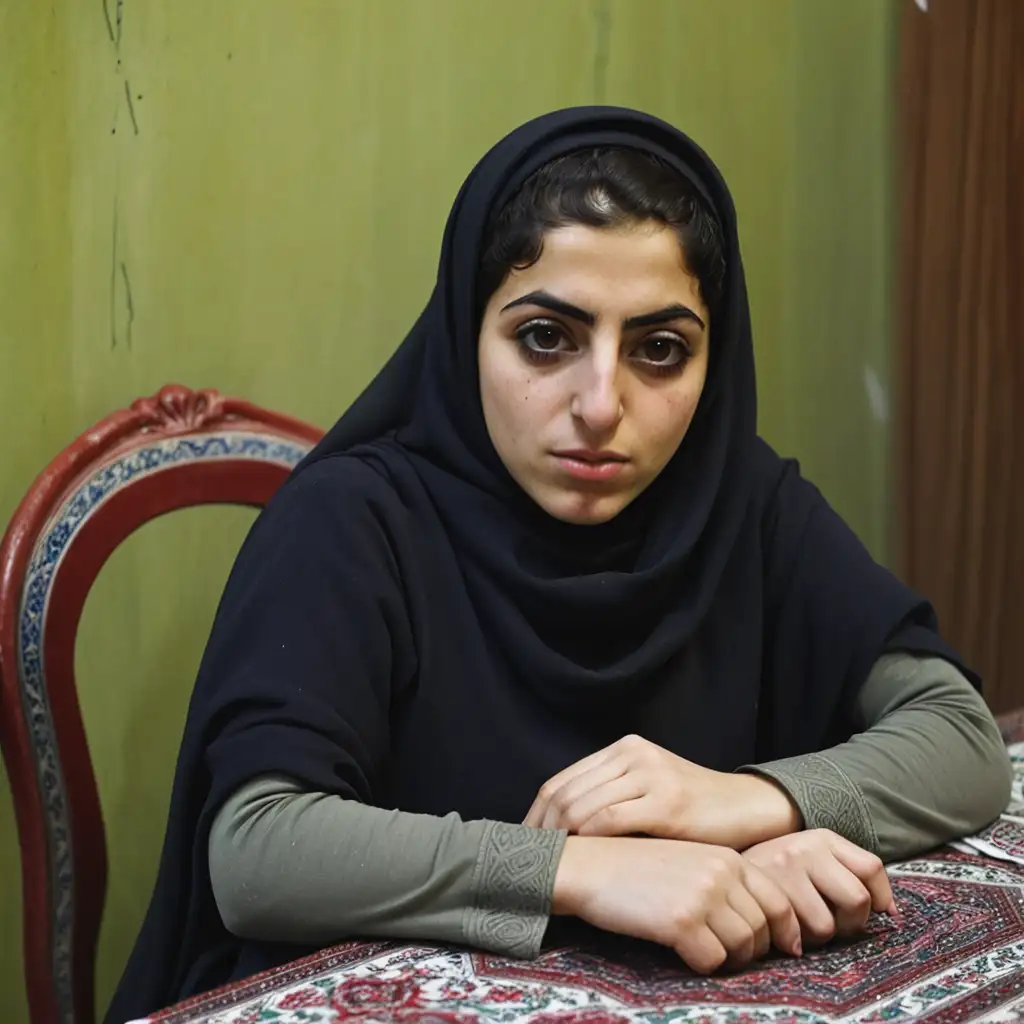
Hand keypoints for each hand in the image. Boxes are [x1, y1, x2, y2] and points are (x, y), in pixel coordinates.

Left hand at [524, 734, 800, 849]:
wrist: (747, 808)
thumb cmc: (693, 811)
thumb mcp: (645, 792)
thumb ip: (610, 798)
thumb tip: (560, 829)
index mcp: (622, 750)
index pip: (560, 782)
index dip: (535, 816)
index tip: (523, 846)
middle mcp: (632, 755)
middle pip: (564, 793)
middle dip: (540, 830)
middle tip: (529, 861)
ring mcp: (650, 775)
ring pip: (582, 805)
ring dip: (559, 837)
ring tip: (550, 865)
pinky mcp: (667, 801)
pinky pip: (612, 819)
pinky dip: (589, 838)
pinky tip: (583, 859)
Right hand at [553, 835, 802, 972]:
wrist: (586, 865)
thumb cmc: (633, 867)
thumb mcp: (685, 861)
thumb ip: (722, 882)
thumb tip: (764, 926)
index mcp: (725, 855)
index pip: (779, 899)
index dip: (785, 930)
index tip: (782, 947)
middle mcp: (720, 871)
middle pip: (764, 929)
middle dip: (752, 950)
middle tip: (729, 955)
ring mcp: (703, 894)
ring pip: (743, 947)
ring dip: (727, 959)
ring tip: (702, 951)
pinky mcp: (681, 920)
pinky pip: (712, 961)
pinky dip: (701, 965)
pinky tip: (681, 952)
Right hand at [742, 829, 896, 946]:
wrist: (719, 870)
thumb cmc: (774, 872)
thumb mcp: (809, 857)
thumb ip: (846, 873)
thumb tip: (892, 912)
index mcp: (822, 837)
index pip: (871, 868)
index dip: (881, 898)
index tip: (876, 914)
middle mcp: (804, 847)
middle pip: (857, 900)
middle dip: (850, 923)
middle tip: (831, 923)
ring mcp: (783, 869)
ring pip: (827, 925)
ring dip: (818, 936)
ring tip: (800, 926)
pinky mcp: (765, 894)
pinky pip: (798, 937)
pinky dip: (795, 944)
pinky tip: (784, 934)